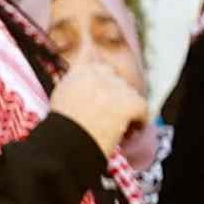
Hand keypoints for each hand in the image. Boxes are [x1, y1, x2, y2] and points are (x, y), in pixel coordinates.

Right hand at [47, 46, 146, 160]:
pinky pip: (142, 108)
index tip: (102, 101)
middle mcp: (99, 73)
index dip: (104, 85)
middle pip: (117, 80)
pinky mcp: (128, 103)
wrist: (67, 145)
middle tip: (109, 117)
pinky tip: (130, 132)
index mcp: (81, 70)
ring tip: (117, 127)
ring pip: (130, 94)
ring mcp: (115, 87)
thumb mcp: (61, 94)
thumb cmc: (61, 127)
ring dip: (126, 109)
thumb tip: (86, 59)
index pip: (99, 65)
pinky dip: (139, 121)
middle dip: (116, 97)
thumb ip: (75, 77)